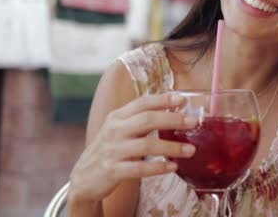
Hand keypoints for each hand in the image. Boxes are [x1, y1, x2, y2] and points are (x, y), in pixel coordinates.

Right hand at [68, 94, 197, 203]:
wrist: (84, 177)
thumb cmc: (110, 150)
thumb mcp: (120, 130)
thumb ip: (141, 121)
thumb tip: (174, 112)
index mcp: (117, 117)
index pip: (142, 102)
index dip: (163, 99)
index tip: (183, 99)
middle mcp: (114, 130)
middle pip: (147, 120)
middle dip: (173, 119)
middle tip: (193, 122)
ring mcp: (112, 150)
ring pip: (146, 145)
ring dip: (171, 147)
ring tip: (190, 150)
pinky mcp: (112, 170)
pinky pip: (139, 169)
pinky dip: (158, 168)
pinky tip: (173, 167)